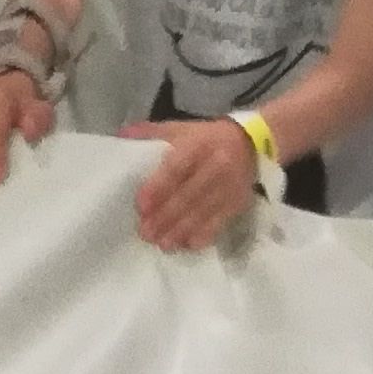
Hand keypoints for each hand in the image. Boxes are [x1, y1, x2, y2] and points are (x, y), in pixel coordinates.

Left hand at [123, 117, 263, 252]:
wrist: (250, 143)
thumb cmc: (207, 138)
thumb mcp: (180, 128)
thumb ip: (151, 132)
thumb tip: (121, 136)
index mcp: (198, 145)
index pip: (176, 168)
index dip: (158, 187)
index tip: (141, 206)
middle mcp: (216, 166)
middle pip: (188, 195)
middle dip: (165, 216)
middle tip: (145, 233)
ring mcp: (229, 186)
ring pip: (202, 212)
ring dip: (180, 230)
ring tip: (162, 244)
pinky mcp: (237, 202)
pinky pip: (219, 222)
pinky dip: (203, 235)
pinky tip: (187, 245)